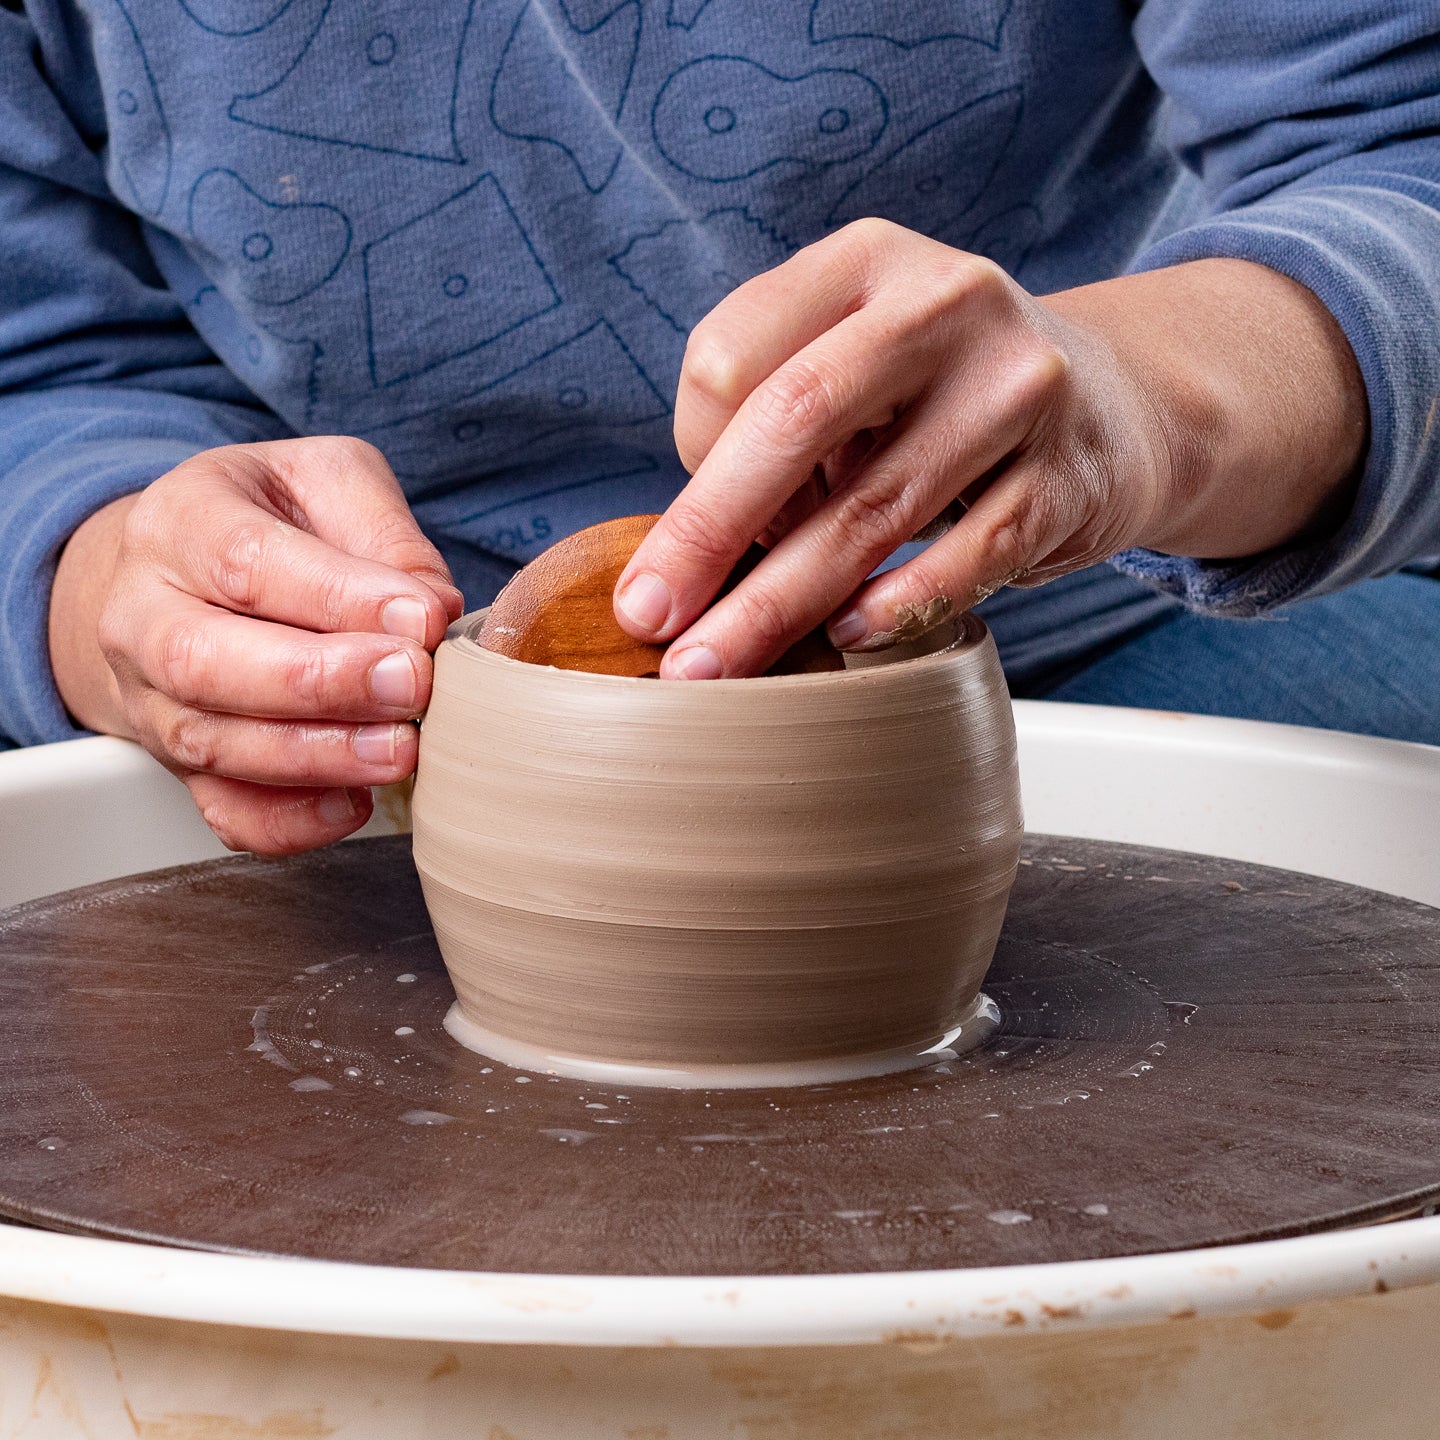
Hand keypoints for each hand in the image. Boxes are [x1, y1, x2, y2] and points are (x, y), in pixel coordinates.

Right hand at [49, 438, 461, 853]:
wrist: (185, 572)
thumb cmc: (272, 520)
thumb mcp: (328, 483)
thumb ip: (383, 535)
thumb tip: (432, 612)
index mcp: (180, 521)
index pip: (245, 561)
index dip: (336, 597)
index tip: (420, 620)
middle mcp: (144, 614)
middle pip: (205, 662)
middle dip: (319, 683)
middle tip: (411, 687)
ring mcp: (151, 698)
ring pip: (212, 744)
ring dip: (315, 757)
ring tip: (400, 751)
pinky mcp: (181, 766)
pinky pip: (222, 810)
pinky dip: (288, 821)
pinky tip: (353, 805)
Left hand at [613, 219, 1365, 676]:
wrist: (1111, 403)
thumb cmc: (937, 396)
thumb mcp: (854, 357)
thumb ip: (770, 417)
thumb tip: (680, 555)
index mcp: (864, 262)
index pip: (729, 354)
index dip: (690, 451)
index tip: (694, 522)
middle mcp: (944, 304)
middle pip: (792, 419)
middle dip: (705, 533)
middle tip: (648, 618)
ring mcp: (1017, 388)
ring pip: (870, 509)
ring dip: (777, 602)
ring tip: (714, 664)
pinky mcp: (1067, 477)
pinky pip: (964, 556)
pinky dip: (895, 605)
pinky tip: (844, 636)